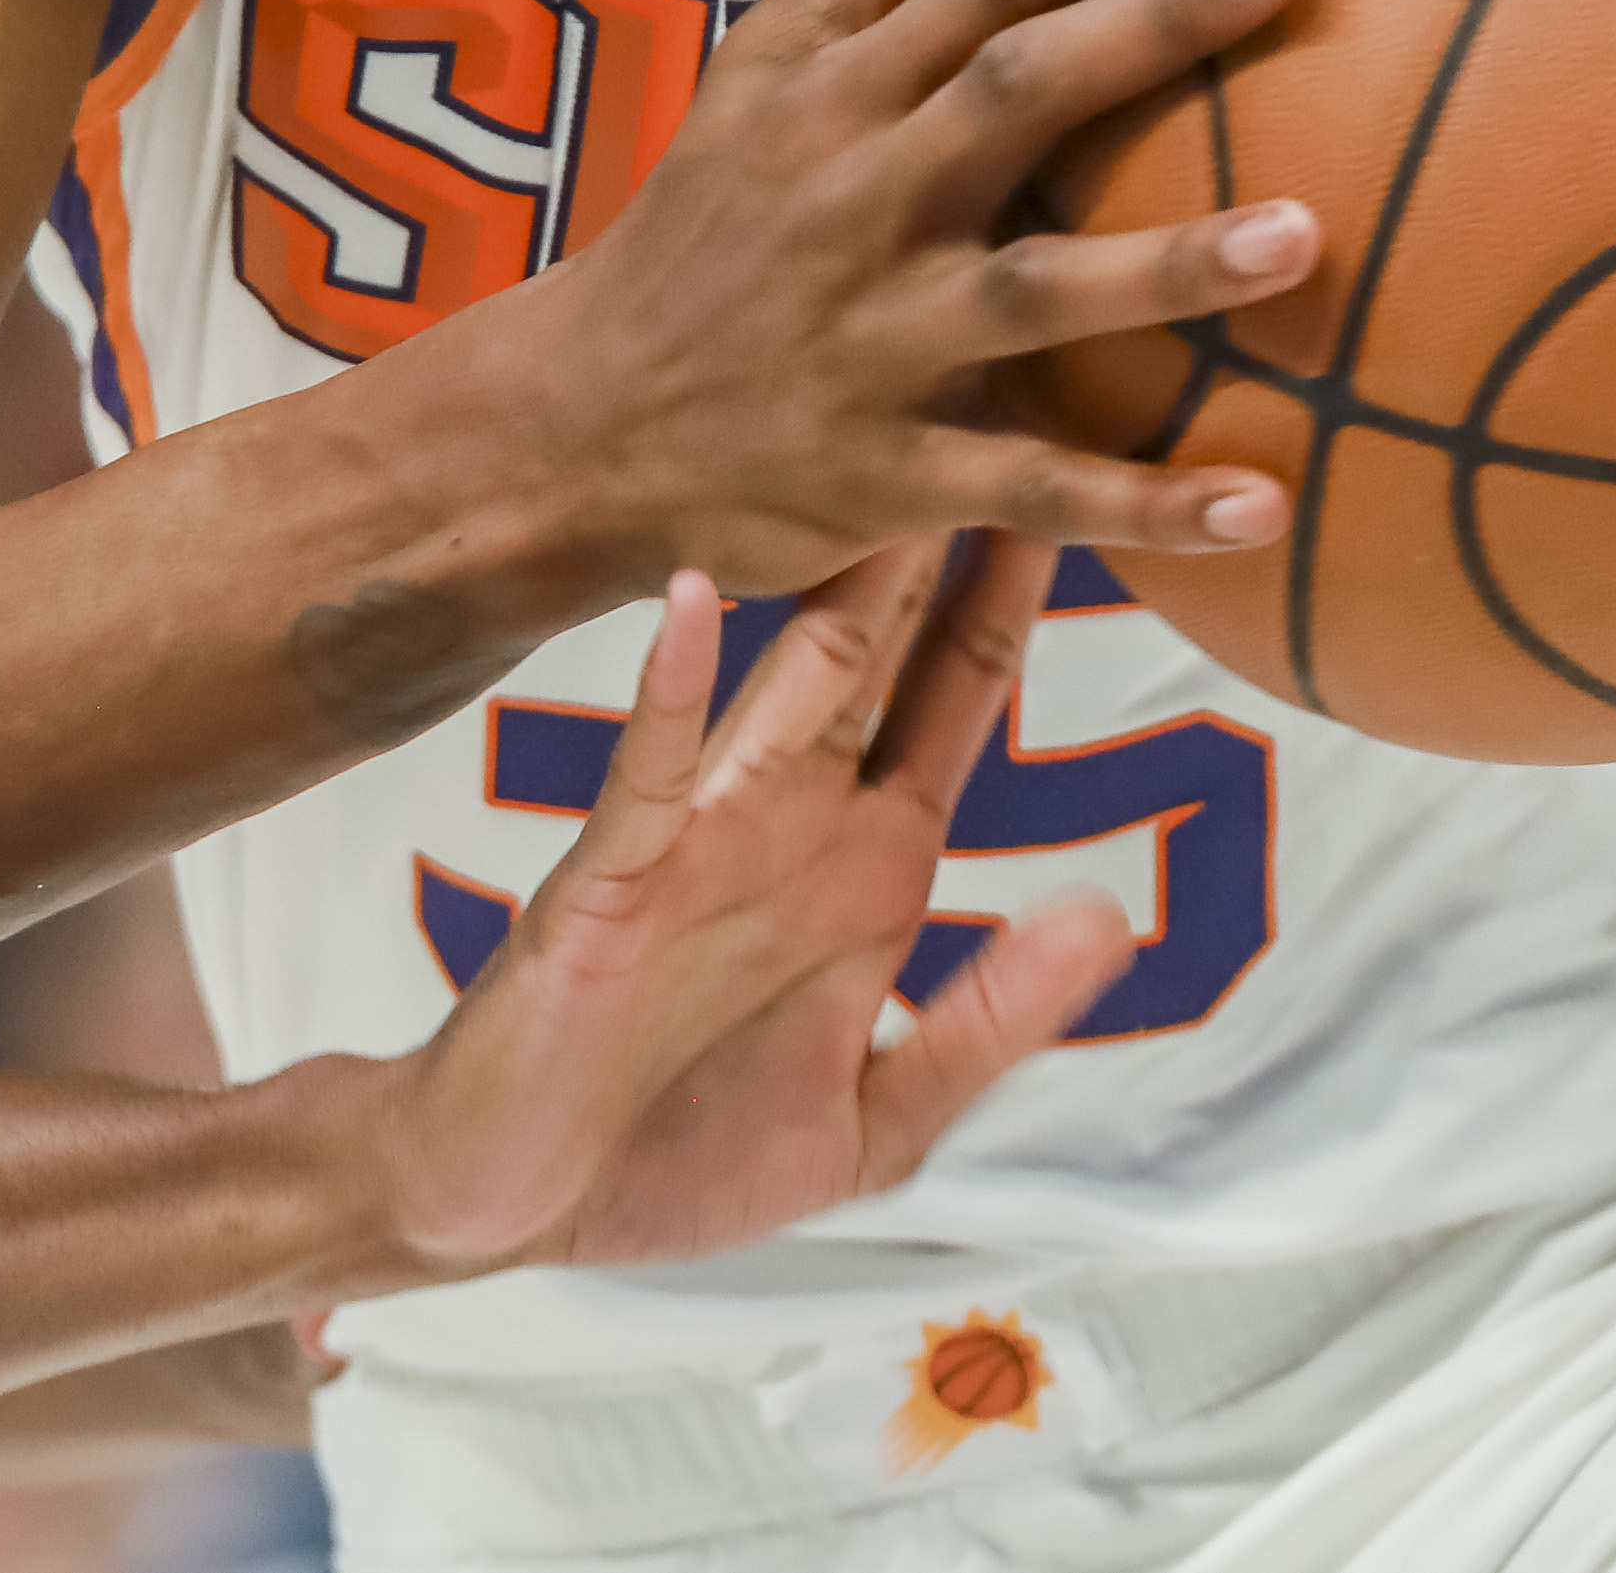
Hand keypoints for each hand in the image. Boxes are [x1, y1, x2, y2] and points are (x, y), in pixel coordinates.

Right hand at [373, 536, 1128, 1274]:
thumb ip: (990, 1022)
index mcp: (863, 873)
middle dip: (938, 547)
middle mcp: (787, 828)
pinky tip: (695, 599)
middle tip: (985, 410)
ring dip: (835, 586)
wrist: (505, 1205)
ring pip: (780, 684)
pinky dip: (672, 683)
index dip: (1008, 608)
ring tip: (883, 467)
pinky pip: (647, 768)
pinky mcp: (611, 878)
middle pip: (882, 659)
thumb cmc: (677, 1156)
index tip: (1079, 493)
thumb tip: (1110, 918)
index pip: (953, 708)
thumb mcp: (878, 1116)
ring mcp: (698, 842)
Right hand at [527, 0, 1312, 593]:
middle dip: (1150, 28)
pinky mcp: (889, 477)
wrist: (574, 426)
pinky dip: (1137, 509)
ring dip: (1164, 270)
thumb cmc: (711, 222)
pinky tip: (1260, 506)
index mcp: (846, 93)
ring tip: (1302, 237)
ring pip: (1031, 297)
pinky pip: (1026, 493)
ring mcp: (878, 344)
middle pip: (1015, 96)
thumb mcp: (773, 59)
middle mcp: (865, 201)